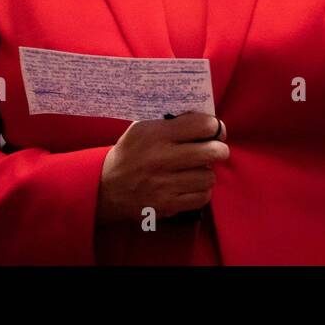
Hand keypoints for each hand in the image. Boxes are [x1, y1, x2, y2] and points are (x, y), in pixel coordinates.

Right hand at [96, 113, 228, 224]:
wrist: (105, 187)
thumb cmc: (129, 152)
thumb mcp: (142, 128)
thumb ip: (171, 121)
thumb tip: (205, 118)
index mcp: (156, 134)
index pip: (202, 125)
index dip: (214, 126)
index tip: (214, 129)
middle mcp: (161, 159)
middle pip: (212, 152)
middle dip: (219, 149)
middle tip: (216, 149)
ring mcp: (164, 184)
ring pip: (209, 176)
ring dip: (207, 172)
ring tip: (199, 169)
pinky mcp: (166, 205)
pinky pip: (201, 197)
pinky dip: (202, 191)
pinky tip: (193, 185)